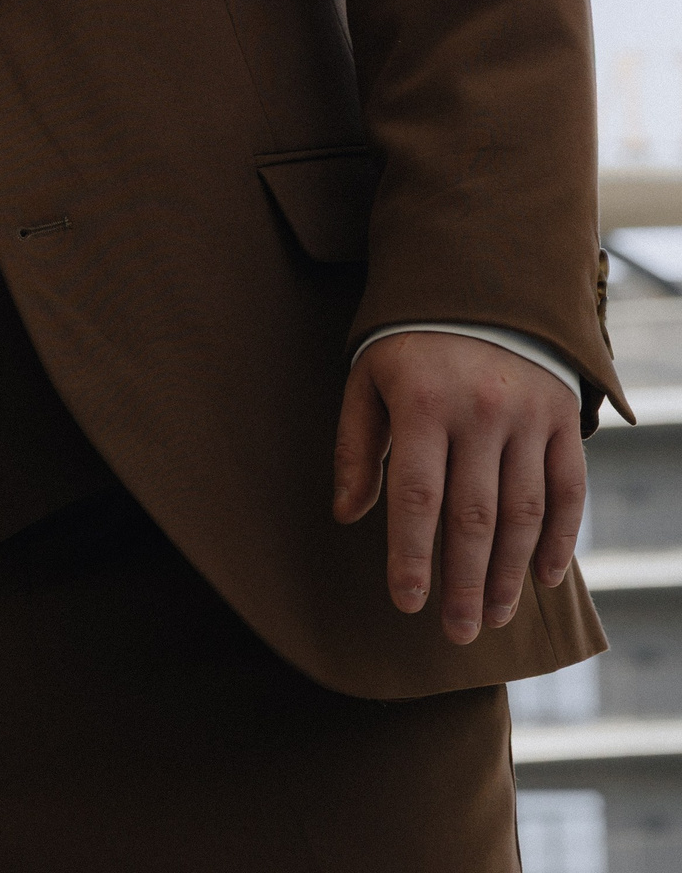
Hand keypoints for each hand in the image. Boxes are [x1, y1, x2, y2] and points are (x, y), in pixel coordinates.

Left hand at [332, 331, 585, 643]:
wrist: (480, 281)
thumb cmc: (410, 340)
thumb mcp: (368, 377)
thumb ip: (356, 446)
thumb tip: (348, 516)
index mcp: (422, 402)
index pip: (416, 497)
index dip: (411, 556)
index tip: (406, 604)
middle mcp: (479, 411)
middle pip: (474, 517)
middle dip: (464, 583)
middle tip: (458, 634)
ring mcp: (528, 415)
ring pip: (523, 513)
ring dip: (510, 573)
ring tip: (494, 615)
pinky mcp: (563, 417)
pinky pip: (568, 490)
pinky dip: (560, 539)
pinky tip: (543, 578)